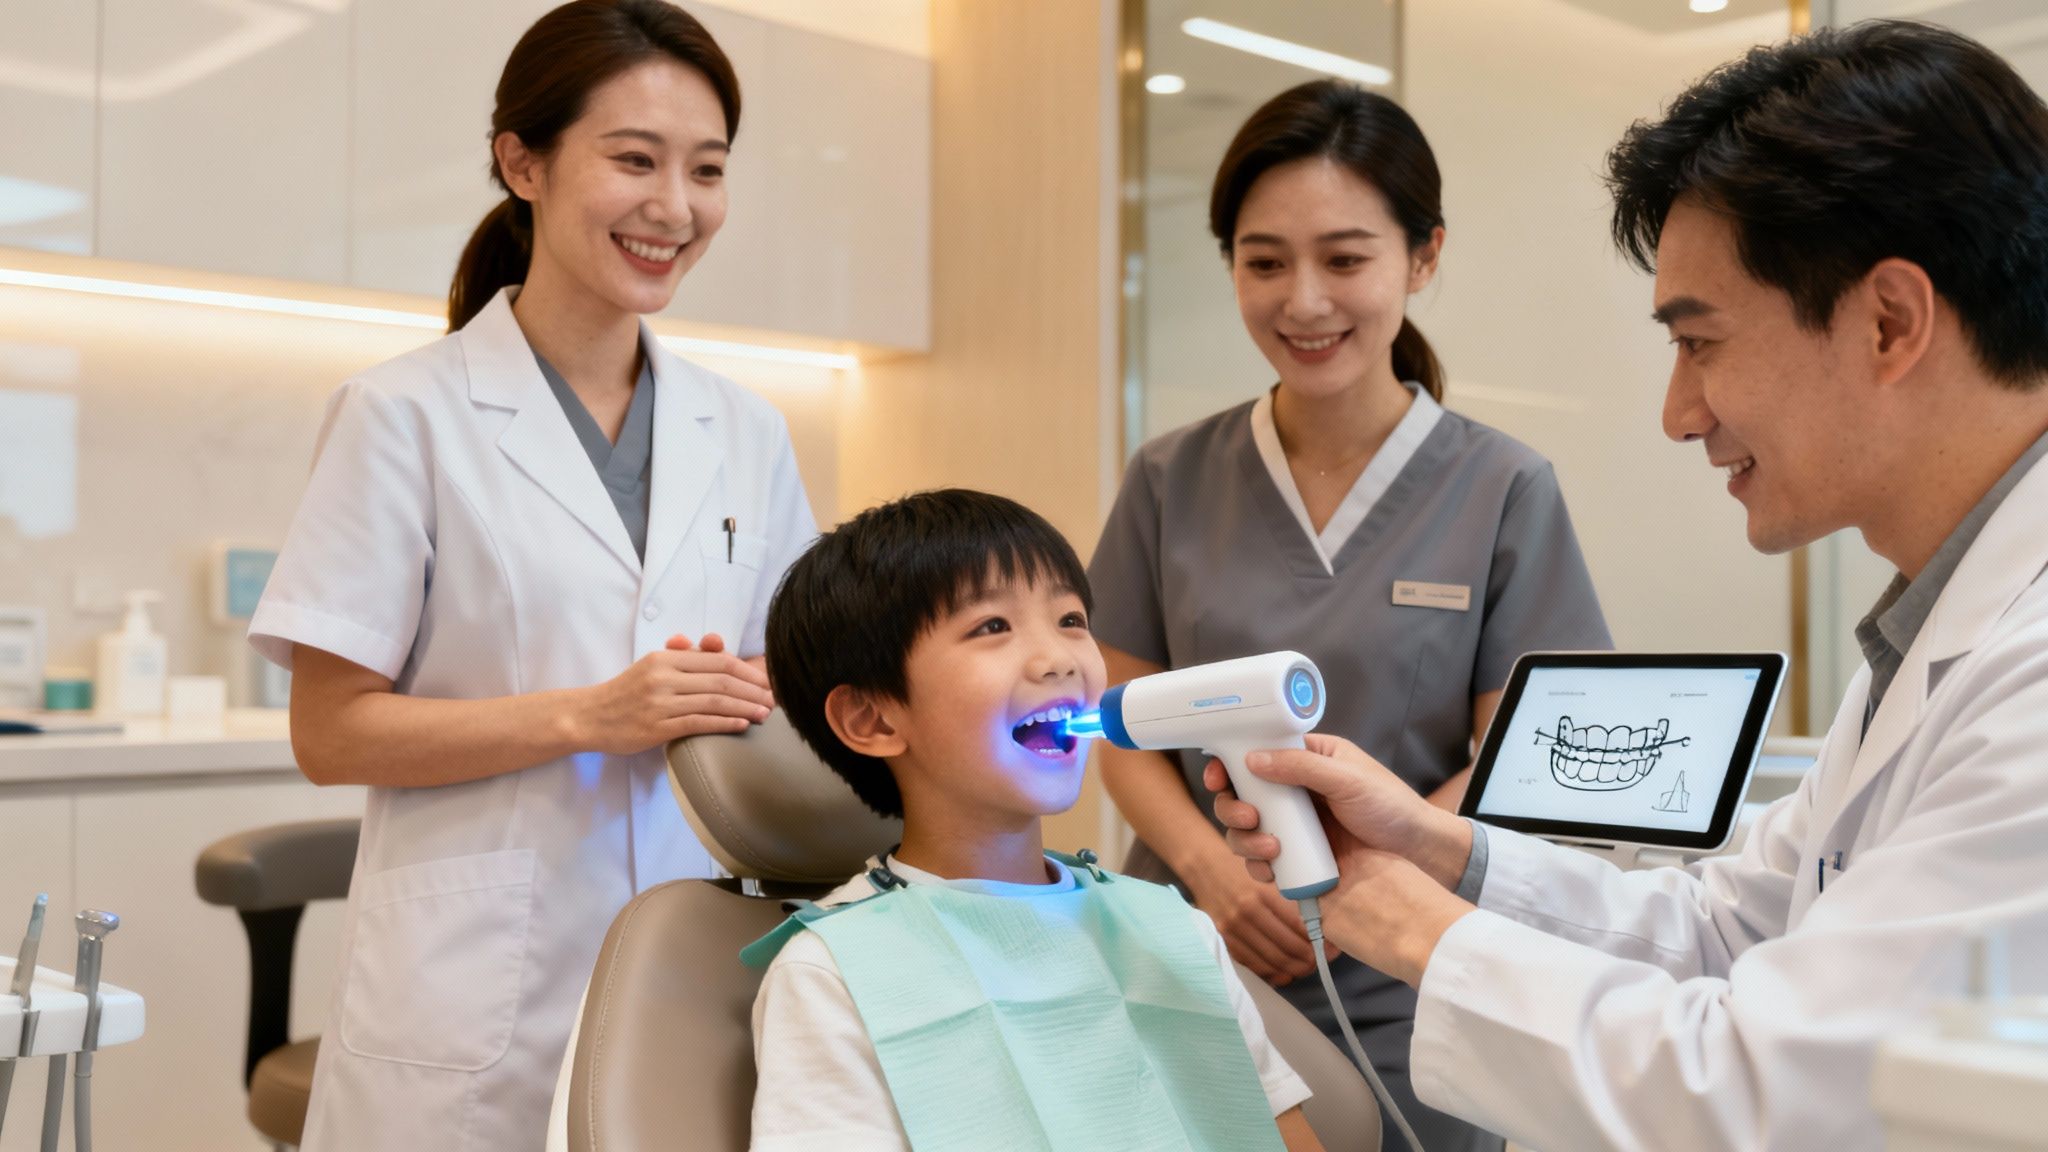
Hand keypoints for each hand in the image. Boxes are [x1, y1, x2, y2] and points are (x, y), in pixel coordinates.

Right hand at [576, 633, 774, 753]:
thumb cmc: (626, 693)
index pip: (718, 660)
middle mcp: (664, 677)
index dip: (747, 671)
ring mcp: (661, 703)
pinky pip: (699, 722)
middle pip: (722, 679)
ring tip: (765, 714)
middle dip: (753, 690)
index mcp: (666, 658)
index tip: (766, 681)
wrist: (588, 716)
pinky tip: (742, 725)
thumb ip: (682, 658)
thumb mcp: (652, 667)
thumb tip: (714, 645)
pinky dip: (725, 723)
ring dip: (745, 708)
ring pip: (714, 701)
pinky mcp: (657, 728)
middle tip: (774, 699)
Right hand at [1182, 847, 1329, 985]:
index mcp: (1263, 893)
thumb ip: (1289, 891)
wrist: (1203, 867)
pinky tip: (1285, 973)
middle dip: (1311, 958)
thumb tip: (1320, 914)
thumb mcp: (1267, 871)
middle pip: (1288, 948)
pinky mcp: (1225, 940)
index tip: (1332, 944)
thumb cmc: (1241, 866)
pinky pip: (1253, 965)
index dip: (1320, 939)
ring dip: (1295, 969)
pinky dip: (1273, 973)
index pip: (1299, 926)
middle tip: (1324, 958)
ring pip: (1273, 961)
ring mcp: (1234, 929)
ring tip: (1308, 967)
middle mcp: (1248, 913)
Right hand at [1204, 734, 1474, 985]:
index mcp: (1307, 760)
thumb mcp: (1349, 780)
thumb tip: (1251, 759)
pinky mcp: (1297, 858)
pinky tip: (1272, 870)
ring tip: (1271, 849)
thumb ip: (1301, 766)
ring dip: (1245, 840)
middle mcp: (1294, 791)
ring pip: (1246, 830)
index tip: (1218, 777)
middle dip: (1234, 809)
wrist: (1419, 855)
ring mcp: (1294, 826)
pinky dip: (1258, 866)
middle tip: (1250, 818)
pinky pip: (1262, 861)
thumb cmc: (1392, 808)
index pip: (1256, 754)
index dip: (1230, 765)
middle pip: (1242, 795)